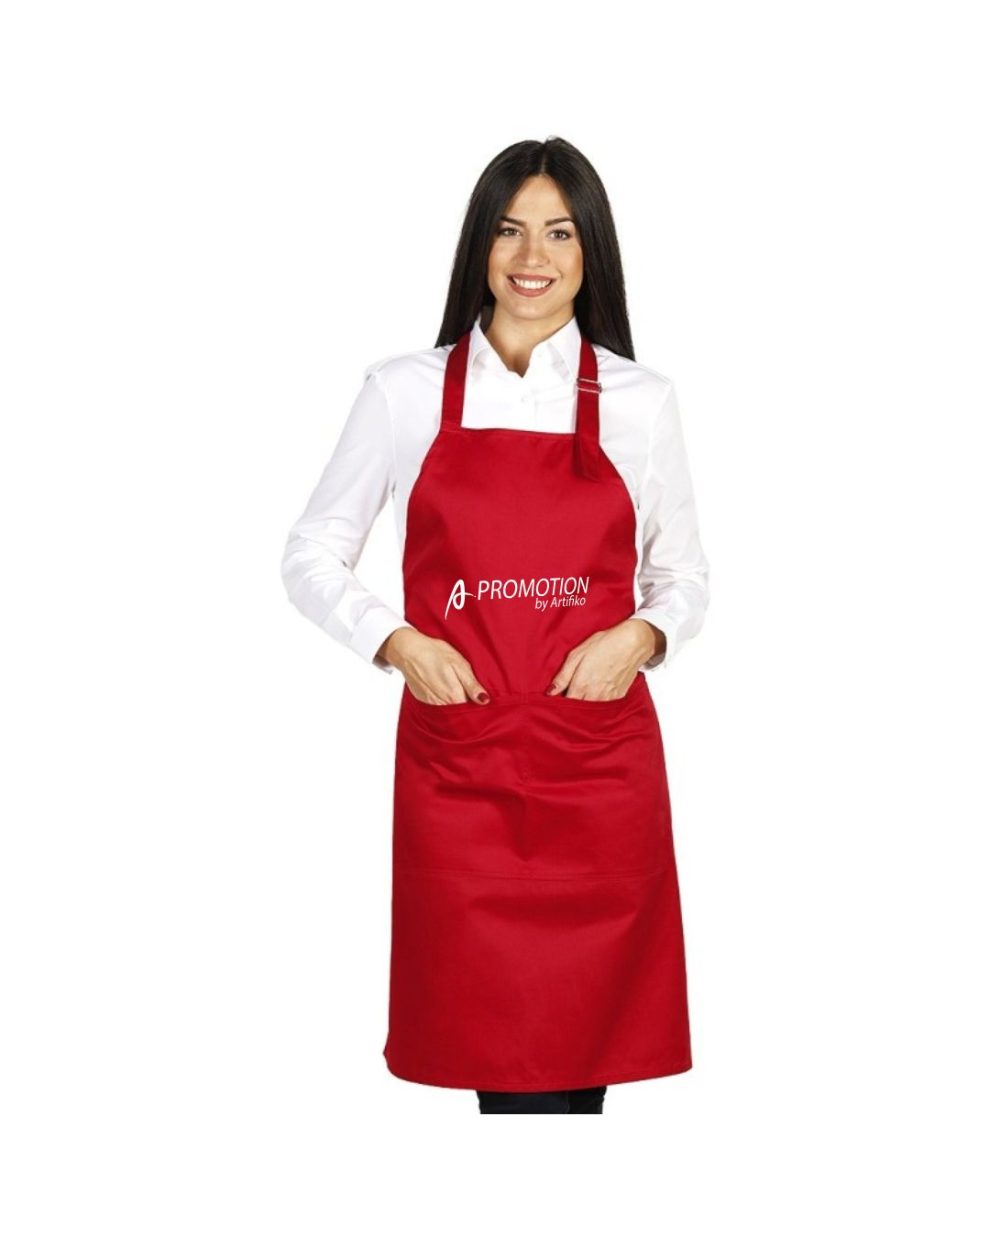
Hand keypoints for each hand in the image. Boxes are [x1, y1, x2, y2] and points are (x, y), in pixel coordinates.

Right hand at [378, 627, 489, 704]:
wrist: (409, 651)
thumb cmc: (435, 653)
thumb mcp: (459, 664)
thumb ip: (472, 685)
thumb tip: (484, 701)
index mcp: (455, 696)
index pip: (471, 711)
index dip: (478, 706)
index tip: (480, 699)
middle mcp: (443, 705)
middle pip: (460, 712)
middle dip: (467, 707)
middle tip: (469, 691)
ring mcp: (431, 704)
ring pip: (449, 711)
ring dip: (455, 704)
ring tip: (455, 687)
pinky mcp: (424, 701)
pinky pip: (438, 707)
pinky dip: (443, 701)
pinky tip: (443, 687)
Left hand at [546, 619, 663, 699]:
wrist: (632, 643)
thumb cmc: (604, 644)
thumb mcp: (577, 655)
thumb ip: (563, 676)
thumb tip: (550, 692)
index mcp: (581, 685)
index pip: (566, 705)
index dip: (561, 703)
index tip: (559, 698)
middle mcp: (594, 695)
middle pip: (578, 709)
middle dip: (573, 705)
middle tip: (571, 694)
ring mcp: (608, 698)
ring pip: (592, 710)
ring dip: (586, 704)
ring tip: (586, 691)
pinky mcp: (618, 697)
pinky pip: (604, 706)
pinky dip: (599, 702)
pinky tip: (598, 690)